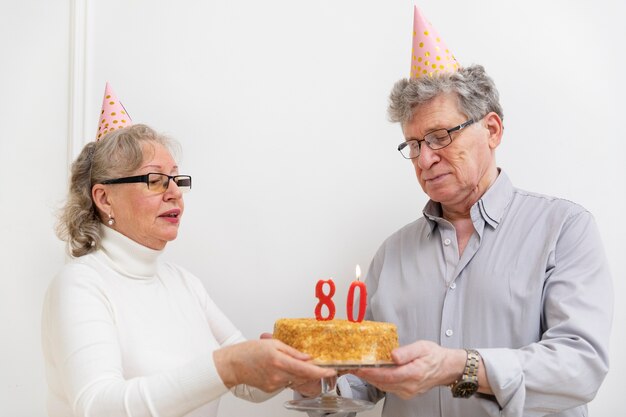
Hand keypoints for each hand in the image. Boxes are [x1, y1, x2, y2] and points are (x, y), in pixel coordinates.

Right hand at [214, 338, 334, 392]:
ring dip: (299, 373)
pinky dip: (288, 376)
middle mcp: (278, 375)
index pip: (306, 369)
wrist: (233, 364)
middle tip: (318, 365)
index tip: (331, 371)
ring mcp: (274, 384)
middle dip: (312, 372)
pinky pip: (286, 383)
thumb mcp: (273, 343)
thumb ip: (292, 351)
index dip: (321, 372)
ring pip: (295, 380)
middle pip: (303, 377)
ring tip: (292, 363)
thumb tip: (307, 357)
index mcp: (279, 361)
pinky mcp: (271, 389)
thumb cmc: (249, 351)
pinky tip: (281, 369)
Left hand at [353, 340, 464, 398]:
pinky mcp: (406, 392)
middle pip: (383, 383)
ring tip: (358, 368)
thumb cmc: (434, 356)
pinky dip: (379, 381)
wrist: (446, 368)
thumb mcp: (422, 347)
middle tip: (352, 366)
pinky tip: (373, 373)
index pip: (388, 375)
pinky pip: (389, 388)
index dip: (372, 372)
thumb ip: (407, 352)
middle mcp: (410, 385)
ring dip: (371, 378)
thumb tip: (393, 355)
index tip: (360, 367)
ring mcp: (408, 391)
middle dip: (366, 375)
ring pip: (384, 387)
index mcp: (414, 373)